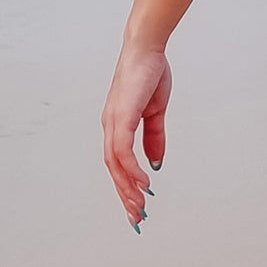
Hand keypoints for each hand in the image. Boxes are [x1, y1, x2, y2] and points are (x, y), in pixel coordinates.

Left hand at [101, 43, 171, 229]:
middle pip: (114, 169)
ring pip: (115, 165)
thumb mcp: (156, 110)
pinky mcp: (120, 117)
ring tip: (140, 205)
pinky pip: (123, 151)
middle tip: (137, 217)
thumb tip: (156, 163)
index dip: (127, 184)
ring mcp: (113, 122)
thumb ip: (155, 136)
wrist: (147, 49)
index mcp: (118, 124)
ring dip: (127, 187)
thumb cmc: (150, 73)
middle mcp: (110, 127)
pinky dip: (131, 169)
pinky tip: (144, 181)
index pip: (119, 162)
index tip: (137, 204)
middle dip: (125, 195)